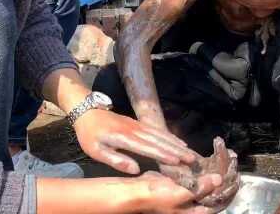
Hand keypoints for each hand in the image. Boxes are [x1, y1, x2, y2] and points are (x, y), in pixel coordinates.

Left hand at [75, 109, 196, 173]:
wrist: (87, 111)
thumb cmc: (90, 134)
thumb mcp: (96, 151)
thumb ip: (116, 160)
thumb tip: (136, 169)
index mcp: (124, 138)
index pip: (148, 148)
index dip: (163, 155)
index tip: (177, 162)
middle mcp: (135, 130)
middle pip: (159, 141)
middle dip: (176, 150)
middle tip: (191, 159)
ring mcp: (139, 125)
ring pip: (161, 135)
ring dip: (177, 144)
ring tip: (190, 152)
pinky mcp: (139, 123)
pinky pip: (158, 130)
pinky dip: (171, 136)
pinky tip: (180, 141)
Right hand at [161, 137, 239, 210]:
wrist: (139, 191)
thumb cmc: (159, 196)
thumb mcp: (182, 193)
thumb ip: (201, 187)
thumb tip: (220, 179)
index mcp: (196, 212)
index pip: (219, 205)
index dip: (229, 193)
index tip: (237, 179)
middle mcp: (195, 205)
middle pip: (215, 195)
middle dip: (225, 183)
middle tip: (234, 169)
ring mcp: (190, 196)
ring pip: (208, 185)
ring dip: (217, 175)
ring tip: (226, 162)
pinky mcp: (184, 186)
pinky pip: (199, 179)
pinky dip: (206, 171)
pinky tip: (212, 161)